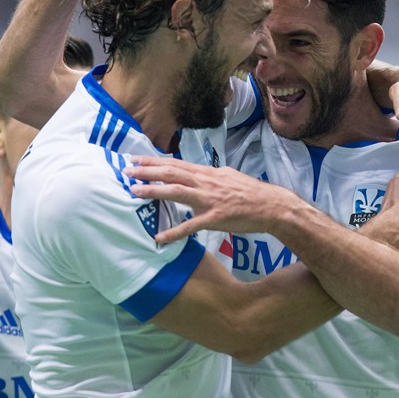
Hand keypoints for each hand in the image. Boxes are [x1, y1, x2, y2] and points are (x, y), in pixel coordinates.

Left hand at [125, 156, 289, 243]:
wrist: (272, 206)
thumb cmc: (251, 193)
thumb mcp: (228, 177)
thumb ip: (209, 177)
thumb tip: (196, 174)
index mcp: (208, 173)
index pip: (176, 164)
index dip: (154, 161)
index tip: (136, 159)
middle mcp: (206, 182)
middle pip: (171, 173)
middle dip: (147, 171)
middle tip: (126, 170)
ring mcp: (209, 200)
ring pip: (176, 192)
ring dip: (154, 191)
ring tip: (134, 192)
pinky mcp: (215, 218)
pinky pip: (190, 226)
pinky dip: (173, 232)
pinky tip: (158, 238)